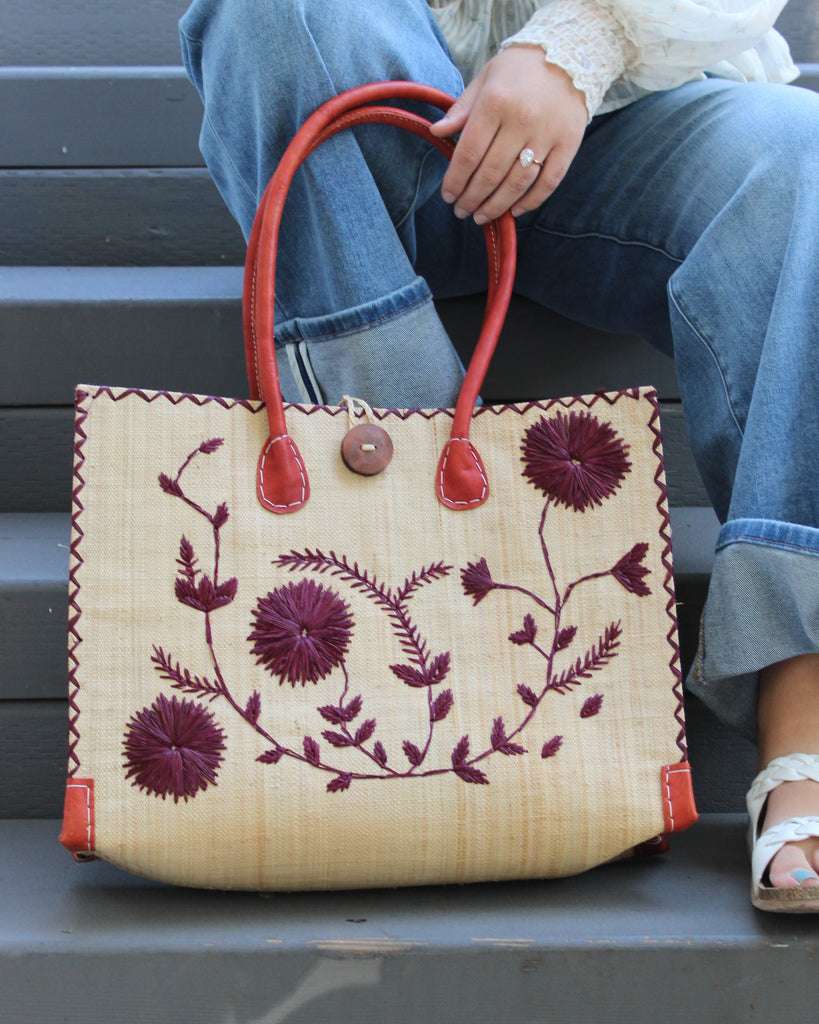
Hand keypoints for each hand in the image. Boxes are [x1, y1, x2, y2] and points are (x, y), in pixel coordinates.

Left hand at [429, 46, 587, 222]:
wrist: (571, 52)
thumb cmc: (520, 69)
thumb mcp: (486, 79)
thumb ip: (461, 109)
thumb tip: (436, 132)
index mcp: (495, 103)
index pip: (468, 154)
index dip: (455, 181)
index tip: (448, 196)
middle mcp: (521, 120)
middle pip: (490, 173)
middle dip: (471, 198)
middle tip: (461, 211)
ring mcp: (547, 134)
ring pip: (517, 183)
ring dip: (496, 205)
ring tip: (481, 216)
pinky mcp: (568, 144)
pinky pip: (548, 182)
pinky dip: (530, 201)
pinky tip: (514, 210)